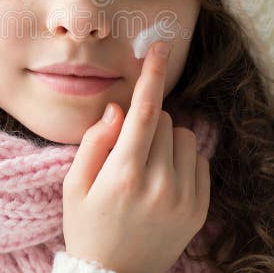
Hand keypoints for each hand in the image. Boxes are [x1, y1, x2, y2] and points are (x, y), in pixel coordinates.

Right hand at [62, 40, 210, 272]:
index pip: (145, 111)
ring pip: (186, 137)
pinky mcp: (200, 209)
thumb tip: (117, 109)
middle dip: (148, 121)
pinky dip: (182, 161)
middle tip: (128, 147)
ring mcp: (185, 199)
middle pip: (166, 119)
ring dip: (167, 140)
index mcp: (124, 174)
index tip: (161, 46)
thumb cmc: (86, 226)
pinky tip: (162, 181)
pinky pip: (200, 161)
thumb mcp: (73, 185)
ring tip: (146, 167)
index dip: (152, 74)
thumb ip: (94, 141)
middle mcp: (160, 184)